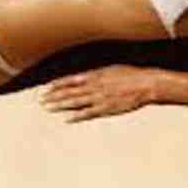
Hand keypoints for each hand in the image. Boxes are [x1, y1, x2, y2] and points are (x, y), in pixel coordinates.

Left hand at [39, 64, 157, 122]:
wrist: (146, 84)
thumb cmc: (130, 75)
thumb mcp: (111, 68)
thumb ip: (96, 73)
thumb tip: (83, 75)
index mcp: (95, 74)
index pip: (71, 79)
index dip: (57, 84)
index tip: (46, 88)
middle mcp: (95, 86)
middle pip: (70, 92)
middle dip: (54, 96)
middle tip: (41, 100)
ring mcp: (100, 98)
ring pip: (76, 102)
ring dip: (61, 105)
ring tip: (49, 108)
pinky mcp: (107, 109)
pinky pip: (89, 114)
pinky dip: (77, 116)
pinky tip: (67, 119)